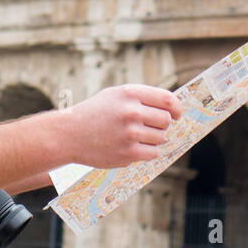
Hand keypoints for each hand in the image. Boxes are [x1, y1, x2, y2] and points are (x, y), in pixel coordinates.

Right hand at [63, 84, 182, 168]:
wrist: (70, 134)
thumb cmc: (95, 113)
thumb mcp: (115, 95)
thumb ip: (141, 98)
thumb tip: (171, 108)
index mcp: (129, 93)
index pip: (167, 99)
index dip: (177, 107)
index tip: (177, 114)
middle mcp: (131, 112)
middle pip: (166, 120)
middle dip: (162, 125)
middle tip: (151, 127)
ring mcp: (130, 133)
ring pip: (161, 138)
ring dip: (154, 139)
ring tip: (136, 137)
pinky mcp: (128, 153)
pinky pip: (153, 153)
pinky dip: (148, 151)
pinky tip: (134, 147)